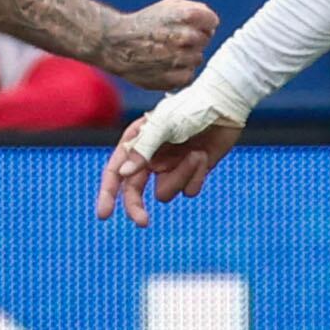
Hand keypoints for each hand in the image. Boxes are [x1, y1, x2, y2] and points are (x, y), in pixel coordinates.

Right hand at [96, 110, 242, 225]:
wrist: (224, 106)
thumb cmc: (190, 109)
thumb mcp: (163, 125)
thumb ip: (142, 149)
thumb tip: (123, 174)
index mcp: (136, 142)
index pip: (115, 172)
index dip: (108, 194)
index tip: (104, 215)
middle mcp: (151, 158)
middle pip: (134, 192)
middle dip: (137, 207)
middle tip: (143, 222)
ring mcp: (171, 167)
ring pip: (165, 192)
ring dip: (182, 176)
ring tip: (197, 154)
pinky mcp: (192, 173)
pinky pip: (188, 190)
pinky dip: (197, 177)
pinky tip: (205, 157)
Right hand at [100, 0, 217, 88]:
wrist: (115, 44)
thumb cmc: (145, 23)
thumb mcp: (170, 5)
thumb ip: (196, 10)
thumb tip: (212, 25)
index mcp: (188, 15)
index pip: (212, 22)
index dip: (200, 24)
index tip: (186, 25)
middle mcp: (187, 37)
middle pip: (205, 41)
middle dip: (193, 40)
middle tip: (171, 40)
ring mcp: (182, 60)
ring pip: (197, 59)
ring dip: (185, 57)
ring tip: (165, 52)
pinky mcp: (175, 79)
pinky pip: (187, 76)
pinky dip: (178, 72)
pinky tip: (163, 65)